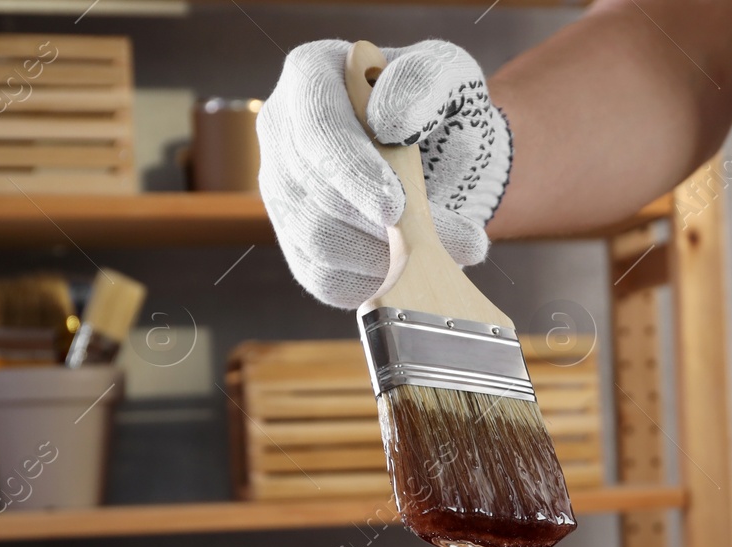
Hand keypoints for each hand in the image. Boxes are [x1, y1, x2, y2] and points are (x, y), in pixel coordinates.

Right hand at [257, 39, 512, 308]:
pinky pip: (324, 279)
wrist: (444, 156)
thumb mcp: (449, 76)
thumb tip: (390, 117)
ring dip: (383, 258)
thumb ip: (425, 81)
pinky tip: (411, 273)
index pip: (318, 128)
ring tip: (439, 256)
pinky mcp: (296, 240)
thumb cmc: (440, 107)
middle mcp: (282, 131)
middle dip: (379, 228)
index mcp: (310, 75)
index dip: (353, 173)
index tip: (395, 208)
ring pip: (317, 242)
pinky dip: (373, 285)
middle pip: (313, 195)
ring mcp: (283, 189)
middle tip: (442, 244)